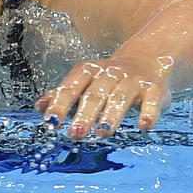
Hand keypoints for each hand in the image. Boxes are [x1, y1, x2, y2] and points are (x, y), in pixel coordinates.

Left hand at [33, 58, 171, 139]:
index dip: (60, 103)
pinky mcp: (154, 88)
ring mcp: (132, 79)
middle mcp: (110, 73)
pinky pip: (152, 100)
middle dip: (84, 114)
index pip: (71, 86)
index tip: (50, 121)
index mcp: (89, 71)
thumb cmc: (108, 78)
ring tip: (101, 134)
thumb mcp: (85, 82)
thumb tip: (38, 107)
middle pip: (95, 94)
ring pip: (120, 97)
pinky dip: (148, 112)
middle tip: (74, 134)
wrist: (147, 58)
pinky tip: (143, 126)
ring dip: (111, 116)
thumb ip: (63, 94)